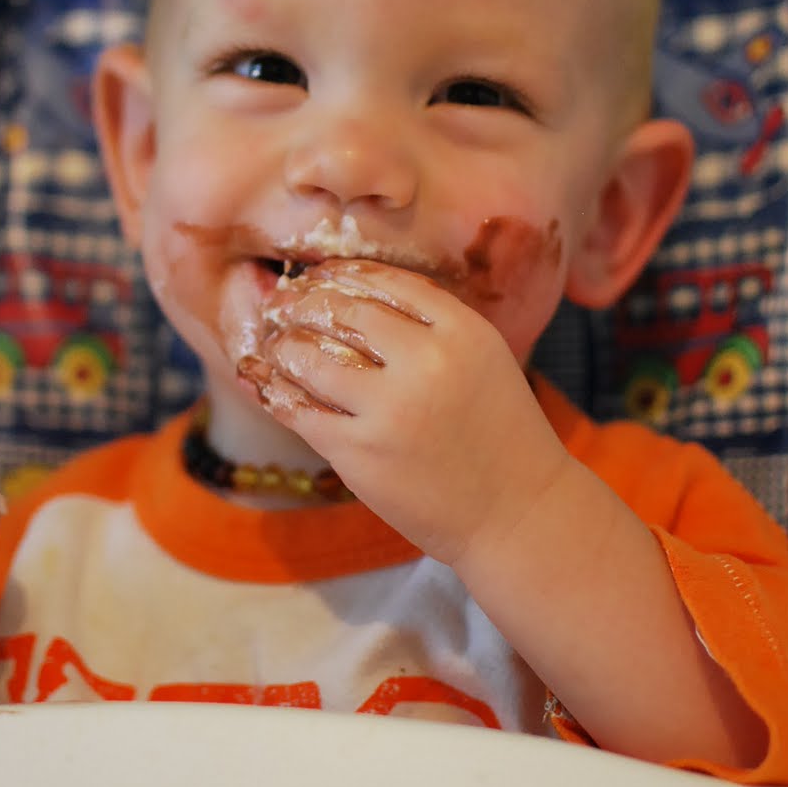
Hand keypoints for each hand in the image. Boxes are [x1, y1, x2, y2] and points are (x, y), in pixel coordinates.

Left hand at [241, 259, 569, 565]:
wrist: (516, 512)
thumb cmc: (499, 434)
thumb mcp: (484, 359)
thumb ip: (433, 325)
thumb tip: (359, 294)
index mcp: (462, 332)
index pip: (386, 282)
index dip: (343, 274)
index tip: (320, 275)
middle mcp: (426, 362)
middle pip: (346, 313)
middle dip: (305, 302)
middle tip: (284, 302)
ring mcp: (389, 409)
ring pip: (313, 357)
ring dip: (286, 345)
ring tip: (278, 343)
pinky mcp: (359, 453)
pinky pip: (301, 410)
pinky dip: (279, 392)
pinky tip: (271, 384)